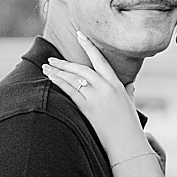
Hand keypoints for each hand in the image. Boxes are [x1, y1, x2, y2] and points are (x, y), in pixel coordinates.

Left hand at [41, 31, 150, 159]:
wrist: (127, 142)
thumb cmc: (129, 125)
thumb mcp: (130, 103)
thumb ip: (129, 91)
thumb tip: (130, 85)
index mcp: (116, 83)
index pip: (100, 59)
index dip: (89, 45)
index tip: (80, 34)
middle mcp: (106, 87)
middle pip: (81, 68)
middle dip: (64, 62)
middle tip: (51, 59)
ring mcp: (96, 97)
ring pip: (73, 78)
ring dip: (57, 71)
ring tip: (45, 67)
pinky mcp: (88, 108)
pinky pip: (70, 91)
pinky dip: (59, 82)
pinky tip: (50, 77)